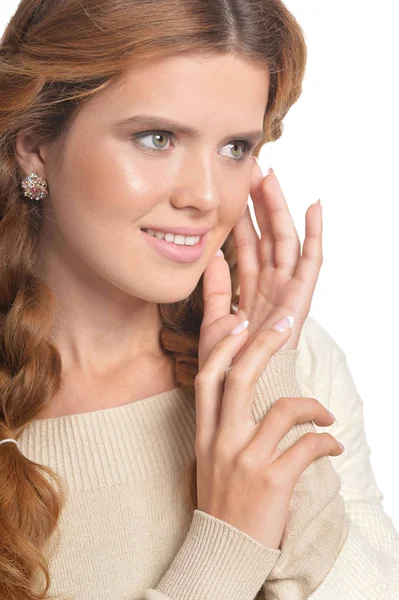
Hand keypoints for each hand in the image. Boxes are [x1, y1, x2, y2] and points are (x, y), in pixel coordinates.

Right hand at [195, 315, 343, 549]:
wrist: (223, 551)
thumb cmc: (222, 501)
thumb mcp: (209, 458)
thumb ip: (222, 425)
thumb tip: (247, 393)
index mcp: (204, 433)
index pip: (207, 377)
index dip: (224, 346)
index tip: (241, 324)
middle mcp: (222, 441)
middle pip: (241, 377)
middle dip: (264, 344)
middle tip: (285, 324)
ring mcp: (246, 461)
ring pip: (282, 408)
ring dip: (312, 405)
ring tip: (325, 415)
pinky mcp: (272, 482)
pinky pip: (307, 448)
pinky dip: (327, 443)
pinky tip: (332, 447)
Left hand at [198, 158, 321, 371]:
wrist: (241, 394)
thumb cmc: (228, 366)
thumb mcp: (213, 323)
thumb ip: (213, 291)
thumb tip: (211, 256)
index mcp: (251, 291)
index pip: (248, 246)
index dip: (242, 217)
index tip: (234, 188)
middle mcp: (271, 287)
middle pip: (269, 236)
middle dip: (261, 203)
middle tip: (253, 169)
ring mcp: (287, 292)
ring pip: (286, 241)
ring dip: (280, 209)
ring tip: (272, 177)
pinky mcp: (300, 300)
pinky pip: (311, 263)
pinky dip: (315, 235)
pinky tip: (314, 207)